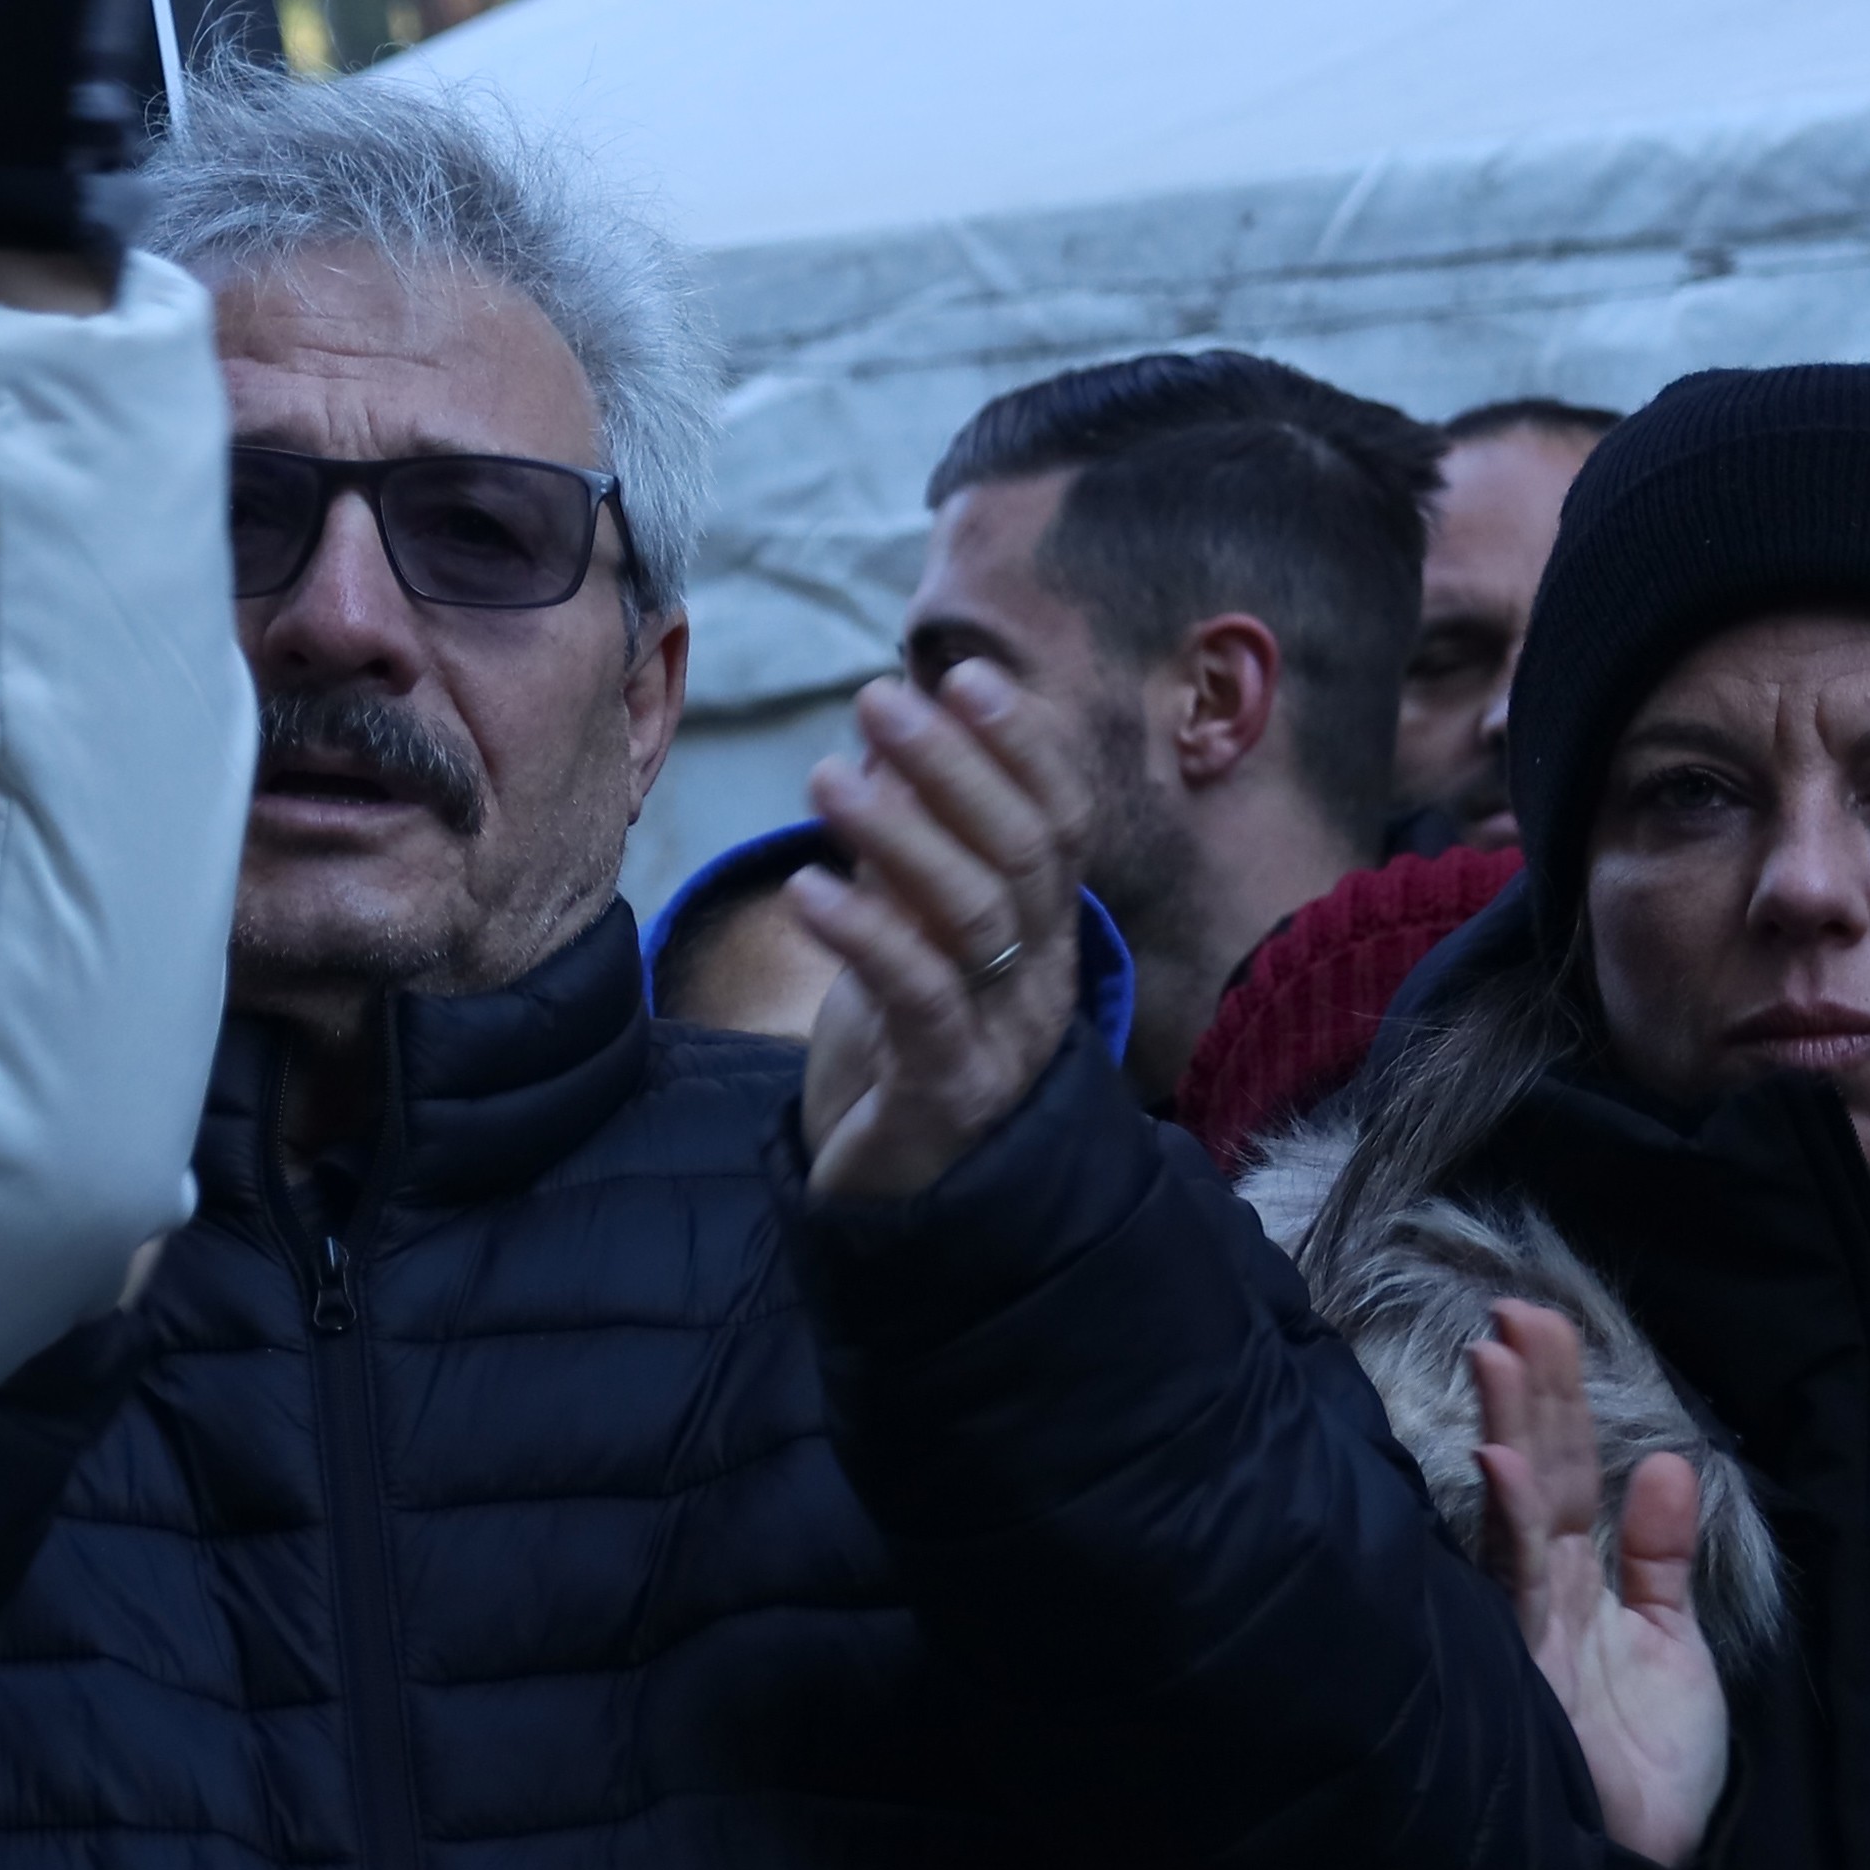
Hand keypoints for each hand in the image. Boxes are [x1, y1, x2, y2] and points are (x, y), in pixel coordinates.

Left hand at [790, 660, 1097, 1201]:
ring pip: (976, 917)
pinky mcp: (948, 1090)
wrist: (904, 1195)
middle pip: (1021, 852)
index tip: (964, 674)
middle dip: (954, 764)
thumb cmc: (906, 1043)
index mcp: (1043, 925)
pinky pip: (920, 1001)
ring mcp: (1003, 1034)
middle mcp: (1041, 972)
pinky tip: (807, 890)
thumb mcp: (910, 930)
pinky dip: (868, 935)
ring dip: (900, 835)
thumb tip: (881, 735)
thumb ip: (907, 844)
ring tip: (822, 779)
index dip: (1024, 743)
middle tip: (877, 699)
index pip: (1062, 818)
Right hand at [1472, 1299, 1730, 1869]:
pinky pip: (1517, 1582)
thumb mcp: (1676, 1647)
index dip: (1557, 1404)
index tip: (1542, 1328)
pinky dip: (1509, 1521)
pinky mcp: (1525, 1666)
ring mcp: (1529, 1627)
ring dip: (1512, 1430)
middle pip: (1537, 1476)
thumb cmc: (1653, 1770)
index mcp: (1580, 1587)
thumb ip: (1662, 1559)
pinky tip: (1503, 1461)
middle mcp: (1545, 1596)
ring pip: (1519, 1511)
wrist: (1649, 1865)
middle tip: (1513, 1313)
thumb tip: (1667, 1462)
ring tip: (1500, 1353)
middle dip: (1528, 1394)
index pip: (1564, 1476)